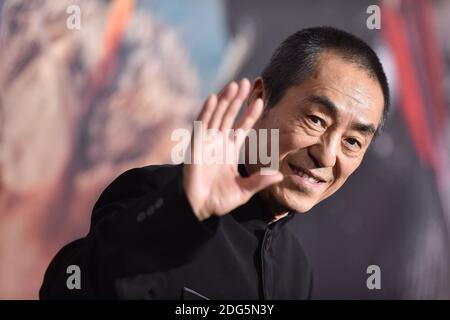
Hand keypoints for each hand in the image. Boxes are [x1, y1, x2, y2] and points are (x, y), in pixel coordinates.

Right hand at [183, 78, 282, 220]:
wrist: (199, 208)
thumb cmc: (219, 201)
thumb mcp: (244, 191)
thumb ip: (259, 181)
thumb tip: (279, 175)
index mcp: (229, 151)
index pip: (242, 128)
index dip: (250, 114)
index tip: (260, 101)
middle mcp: (218, 143)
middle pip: (229, 116)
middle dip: (238, 100)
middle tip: (246, 82)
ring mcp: (207, 143)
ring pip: (217, 116)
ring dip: (225, 100)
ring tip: (234, 85)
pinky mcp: (196, 146)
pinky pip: (201, 125)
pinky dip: (206, 112)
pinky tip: (214, 98)